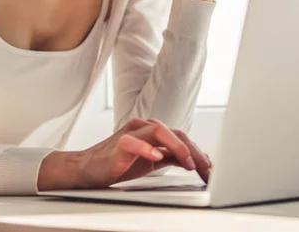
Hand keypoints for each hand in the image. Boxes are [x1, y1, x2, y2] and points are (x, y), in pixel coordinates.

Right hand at [38, 118, 211, 190]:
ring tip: (189, 163)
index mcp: (152, 131)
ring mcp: (130, 133)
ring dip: (177, 147)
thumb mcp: (151, 161)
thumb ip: (171, 157)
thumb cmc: (119, 162)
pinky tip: (156, 156)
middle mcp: (143, 127)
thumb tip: (197, 160)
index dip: (199, 153)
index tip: (211, 171)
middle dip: (194, 152)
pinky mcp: (118, 144)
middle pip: (175, 132)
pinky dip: (146, 148)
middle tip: (207, 171)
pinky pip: (133, 142)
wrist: (88, 168)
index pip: (181, 137)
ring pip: (158, 130)